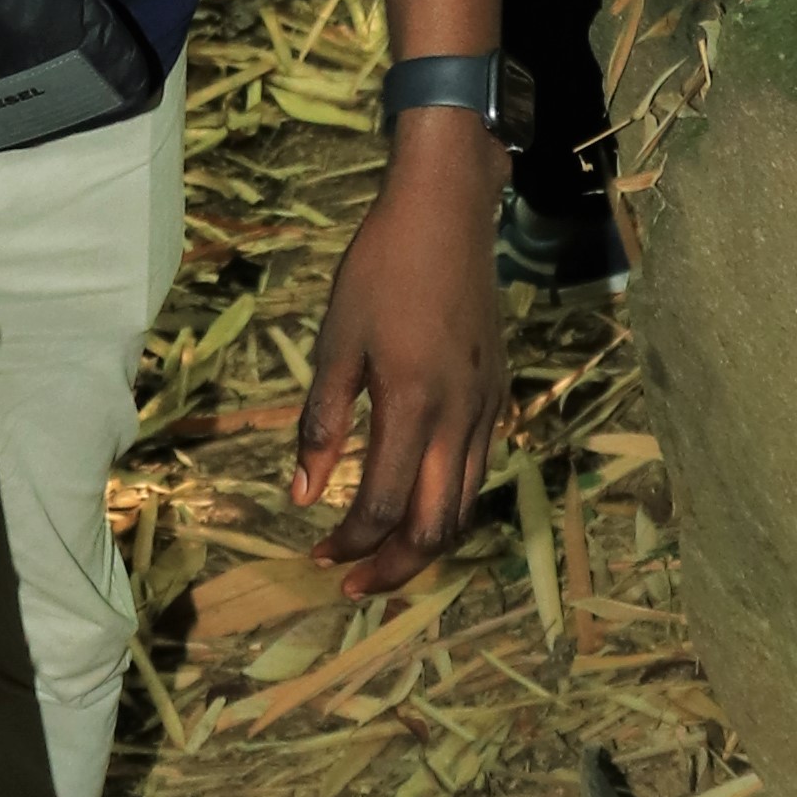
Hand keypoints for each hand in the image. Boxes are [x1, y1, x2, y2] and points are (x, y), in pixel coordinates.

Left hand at [294, 113, 508, 595]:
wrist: (447, 213)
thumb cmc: (382, 269)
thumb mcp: (337, 342)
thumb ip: (321, 421)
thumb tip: (300, 493)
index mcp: (412, 406)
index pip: (383, 507)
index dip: (350, 544)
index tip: (318, 554)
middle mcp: (459, 418)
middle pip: (436, 526)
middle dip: (395, 568)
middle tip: (353, 583)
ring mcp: (485, 408)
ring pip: (464, 505)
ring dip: (424, 544)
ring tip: (383, 558)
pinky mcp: (496, 394)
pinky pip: (478, 470)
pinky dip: (447, 504)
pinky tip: (415, 499)